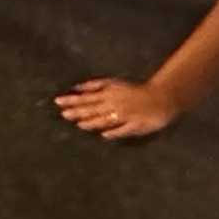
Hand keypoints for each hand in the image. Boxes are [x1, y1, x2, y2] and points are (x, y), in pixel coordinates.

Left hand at [54, 78, 178, 139]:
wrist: (160, 97)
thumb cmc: (134, 91)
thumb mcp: (114, 83)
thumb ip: (95, 85)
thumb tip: (76, 87)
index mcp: (109, 94)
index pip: (87, 98)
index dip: (72, 100)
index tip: (58, 102)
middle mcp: (115, 104)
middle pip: (94, 109)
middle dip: (78, 111)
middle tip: (64, 114)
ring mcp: (126, 115)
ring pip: (107, 119)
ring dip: (92, 122)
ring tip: (79, 124)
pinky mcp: (137, 125)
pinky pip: (124, 129)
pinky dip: (114, 131)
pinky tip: (104, 135)